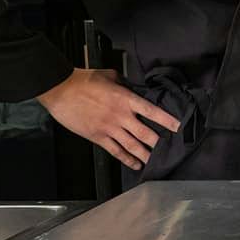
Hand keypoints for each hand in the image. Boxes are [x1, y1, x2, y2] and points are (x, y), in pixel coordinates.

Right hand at [36, 68, 180, 170]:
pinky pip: (115, 151)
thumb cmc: (84, 80)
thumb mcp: (110, 76)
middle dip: (159, 143)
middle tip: (170, 149)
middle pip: (145, 133)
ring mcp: (109, 128)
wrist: (61, 90)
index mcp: (126, 99)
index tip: (178, 127)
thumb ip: (125, 83)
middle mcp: (120, 116)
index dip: (167, 120)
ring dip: (146, 155)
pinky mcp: (97, 137)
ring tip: (156, 162)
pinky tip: (136, 164)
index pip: (152, 111)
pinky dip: (127, 159)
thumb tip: (134, 87)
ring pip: (132, 146)